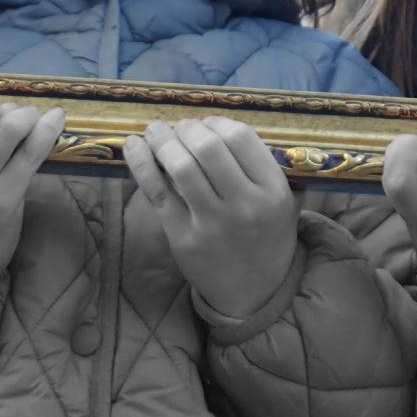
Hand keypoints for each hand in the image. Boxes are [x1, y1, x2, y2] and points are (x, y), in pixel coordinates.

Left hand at [124, 119, 298, 321]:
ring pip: (181, 166)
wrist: (256, 293)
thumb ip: (262, 165)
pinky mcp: (183, 238)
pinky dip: (141, 163)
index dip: (216, 122)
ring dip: (163, 140)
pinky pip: (157, 191)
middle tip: (180, 129)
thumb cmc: (266, 236)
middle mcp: (245, 205)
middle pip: (208, 147)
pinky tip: (133, 145)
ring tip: (156, 132)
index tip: (206, 124)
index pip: (240, 137)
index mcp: (274, 191)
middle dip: (187, 129)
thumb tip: (216, 124)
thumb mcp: (283, 201)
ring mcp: (212, 224)